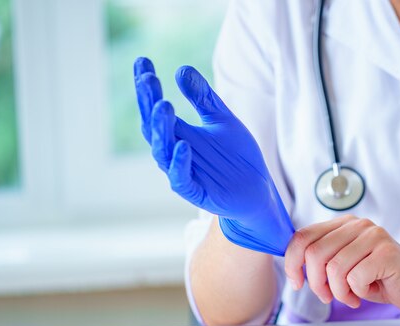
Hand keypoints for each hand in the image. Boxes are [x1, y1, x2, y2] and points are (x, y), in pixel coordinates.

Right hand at [133, 57, 293, 255]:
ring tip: (164, 105)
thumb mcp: (223, 120)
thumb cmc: (237, 156)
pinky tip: (183, 144)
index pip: (155, 106)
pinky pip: (180, 178)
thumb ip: (203, 98)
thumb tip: (181, 69)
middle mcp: (173, 151)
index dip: (147, 85)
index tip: (142, 60)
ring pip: (162, 151)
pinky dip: (179, 162)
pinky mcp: (194, 191)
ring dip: (162, 129)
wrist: (257, 189)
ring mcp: (181, 171)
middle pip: (153, 125)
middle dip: (149, 102)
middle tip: (148, 78)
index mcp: (178, 132)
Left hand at [284, 215, 399, 310]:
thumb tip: (292, 265)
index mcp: (343, 225)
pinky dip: (357, 293)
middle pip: (315, 253)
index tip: (296, 281)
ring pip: (334, 269)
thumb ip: (321, 259)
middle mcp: (357, 226)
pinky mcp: (386, 253)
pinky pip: (355, 278)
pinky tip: (367, 291)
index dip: (292, 261)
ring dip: (338, 291)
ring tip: (351, 295)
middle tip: (327, 295)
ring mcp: (373, 236)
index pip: (303, 236)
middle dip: (316, 282)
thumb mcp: (343, 264)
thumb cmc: (380, 276)